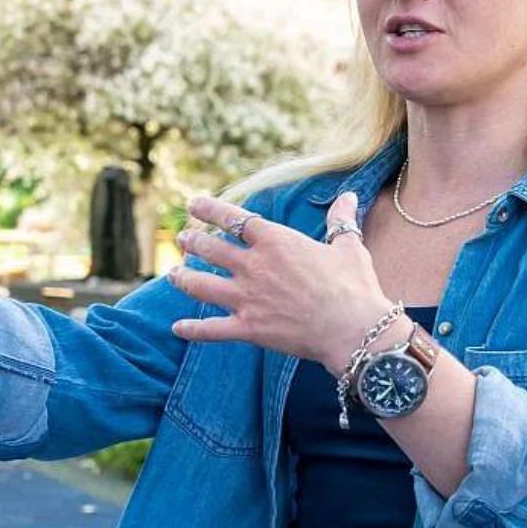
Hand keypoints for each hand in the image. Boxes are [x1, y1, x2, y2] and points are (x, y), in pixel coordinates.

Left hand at [167, 191, 394, 375]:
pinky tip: (177, 328)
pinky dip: (193, 330)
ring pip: (202, 285)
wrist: (353, 329)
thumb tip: (348, 197)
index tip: (193, 203)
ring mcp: (247, 298)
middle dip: (193, 242)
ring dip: (184, 278)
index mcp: (276, 241)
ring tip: (173, 274)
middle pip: (211, 249)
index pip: (235, 219)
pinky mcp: (248, 328)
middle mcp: (255, 266)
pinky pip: (212, 329)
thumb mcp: (349, 247)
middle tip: (182, 239)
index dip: (210, 209)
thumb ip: (341, 220)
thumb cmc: (354, 286)